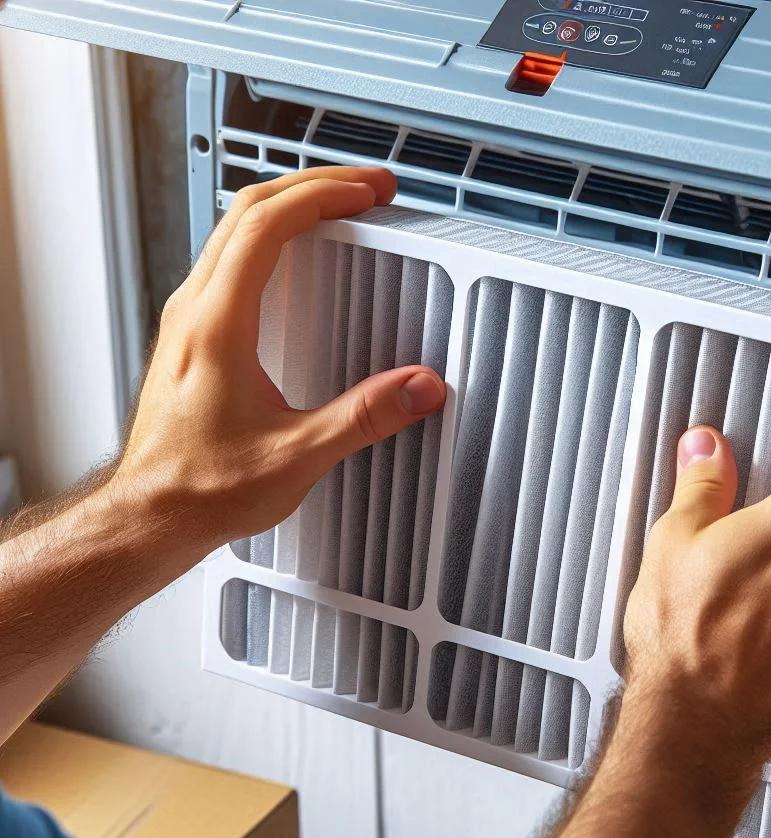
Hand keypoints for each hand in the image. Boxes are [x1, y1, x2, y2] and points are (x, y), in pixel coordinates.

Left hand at [112, 167, 446, 551]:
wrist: (150, 516)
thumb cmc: (200, 489)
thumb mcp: (297, 455)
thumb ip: (364, 417)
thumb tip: (418, 387)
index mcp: (217, 324)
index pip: (268, 225)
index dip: (324, 195)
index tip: (367, 191)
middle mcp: (194, 311)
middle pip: (248, 210)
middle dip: (313, 186)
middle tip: (365, 188)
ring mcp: (186, 321)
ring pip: (232, 230)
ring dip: (289, 207)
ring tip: (338, 210)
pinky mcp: (189, 338)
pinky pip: (227, 262)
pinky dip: (269, 240)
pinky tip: (296, 262)